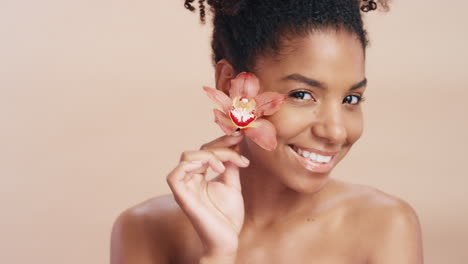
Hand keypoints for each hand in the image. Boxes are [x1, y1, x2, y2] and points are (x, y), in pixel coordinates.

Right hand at [166, 133, 248, 256]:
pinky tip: (215, 168)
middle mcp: (189, 178)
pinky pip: (175, 175)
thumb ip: (231, 164)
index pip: (206, 150)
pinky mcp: (181, 197)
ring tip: (226, 166)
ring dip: (210, 155)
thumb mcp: (232, 184)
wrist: (227, 239)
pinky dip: (192, 165)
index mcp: (200, 175)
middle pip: (198, 150)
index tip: (241, 135)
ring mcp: (184, 187)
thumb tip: (235, 142)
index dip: (223, 141)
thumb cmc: (228, 216)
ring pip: (187, 157)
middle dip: (220, 144)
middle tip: (239, 142)